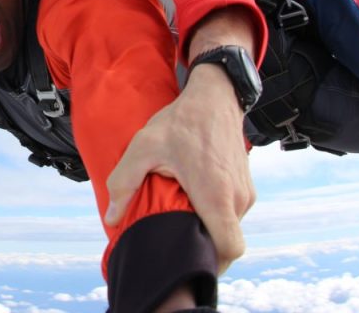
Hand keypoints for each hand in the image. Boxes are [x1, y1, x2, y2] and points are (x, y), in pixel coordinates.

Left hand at [104, 63, 254, 273]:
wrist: (213, 96)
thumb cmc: (180, 122)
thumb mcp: (144, 147)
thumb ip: (124, 182)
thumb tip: (112, 218)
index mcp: (216, 194)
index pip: (228, 249)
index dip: (211, 263)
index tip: (188, 259)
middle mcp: (237, 198)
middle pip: (227, 243)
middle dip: (203, 248)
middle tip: (175, 245)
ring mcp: (246, 191)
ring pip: (230, 228)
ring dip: (209, 229)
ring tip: (181, 221)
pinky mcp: (246, 184)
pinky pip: (233, 213)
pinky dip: (216, 215)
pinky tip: (193, 204)